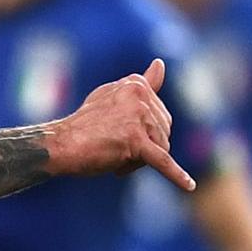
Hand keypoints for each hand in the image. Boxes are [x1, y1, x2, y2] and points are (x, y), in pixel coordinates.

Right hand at [47, 60, 192, 189]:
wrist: (61, 144)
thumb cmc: (85, 123)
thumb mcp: (114, 96)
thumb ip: (141, 83)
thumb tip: (160, 64)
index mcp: (136, 84)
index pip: (158, 115)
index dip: (142, 131)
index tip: (118, 133)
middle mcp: (140, 96)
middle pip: (163, 132)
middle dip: (144, 147)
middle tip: (114, 148)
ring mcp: (139, 118)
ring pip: (161, 149)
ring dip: (139, 161)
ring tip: (113, 158)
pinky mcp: (136, 141)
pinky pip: (162, 162)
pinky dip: (176, 176)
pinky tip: (189, 186)